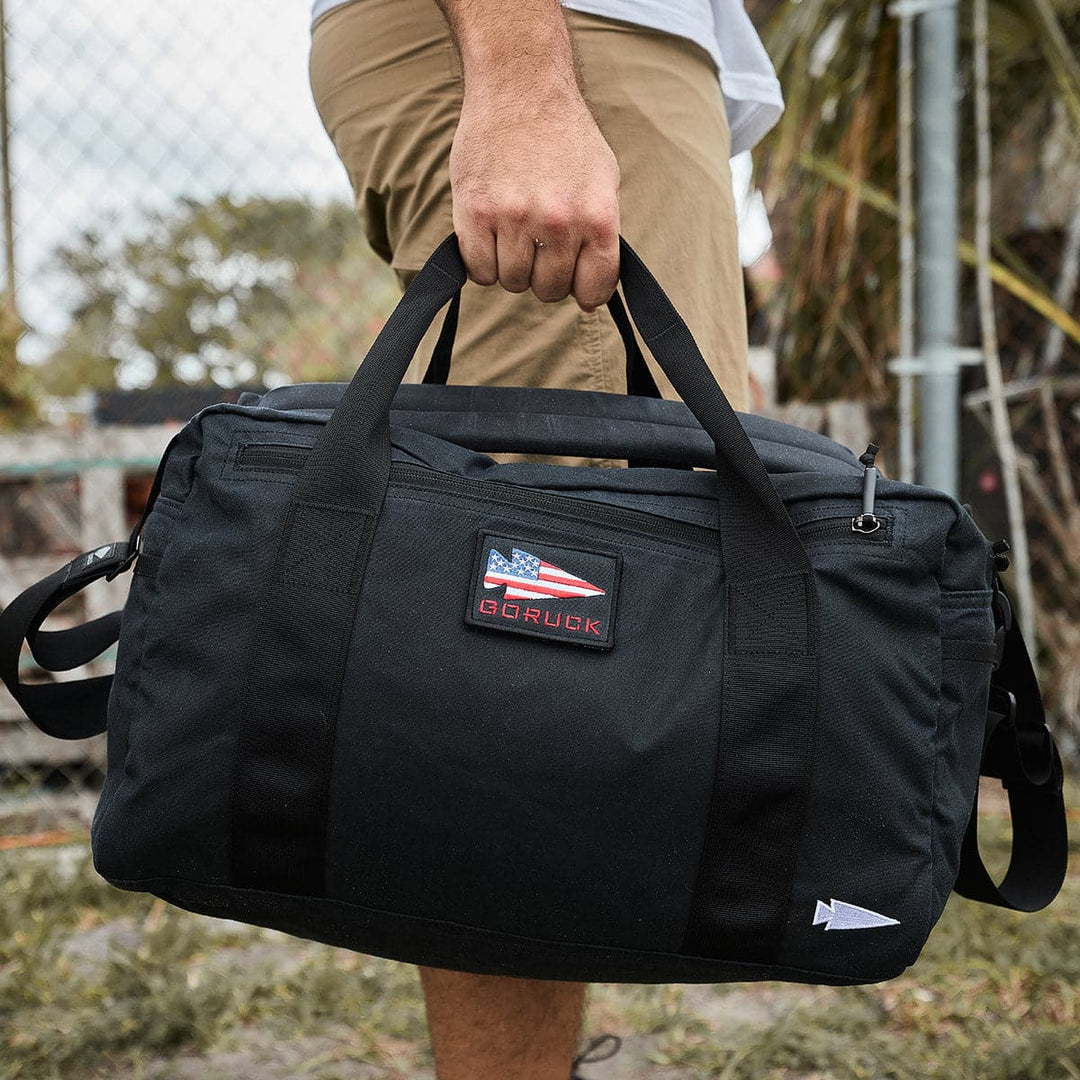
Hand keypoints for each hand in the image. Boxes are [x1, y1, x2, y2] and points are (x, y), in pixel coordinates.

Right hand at [449, 83, 620, 311]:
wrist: (520, 85)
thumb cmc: (564, 136)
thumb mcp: (603, 181)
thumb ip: (602, 238)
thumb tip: (592, 297)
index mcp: (597, 216)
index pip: (594, 288)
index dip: (584, 291)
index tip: (575, 281)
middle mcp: (559, 220)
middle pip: (549, 290)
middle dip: (544, 275)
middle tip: (538, 245)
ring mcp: (514, 217)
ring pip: (512, 282)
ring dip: (511, 266)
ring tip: (513, 232)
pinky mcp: (475, 211)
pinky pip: (479, 271)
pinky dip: (482, 262)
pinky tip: (490, 236)